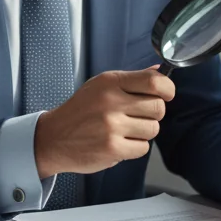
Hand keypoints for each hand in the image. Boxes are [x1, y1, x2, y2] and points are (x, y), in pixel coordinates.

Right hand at [33, 68, 173, 178]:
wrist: (53, 138)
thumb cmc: (80, 110)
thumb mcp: (101, 86)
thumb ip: (131, 79)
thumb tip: (160, 71)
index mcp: (110, 82)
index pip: (154, 82)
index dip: (167, 89)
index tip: (165, 95)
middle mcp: (111, 102)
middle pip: (158, 107)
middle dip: (153, 113)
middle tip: (137, 116)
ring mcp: (112, 126)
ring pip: (153, 129)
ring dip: (143, 132)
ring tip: (124, 130)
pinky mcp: (112, 148)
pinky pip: (143, 147)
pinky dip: (135, 147)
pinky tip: (119, 142)